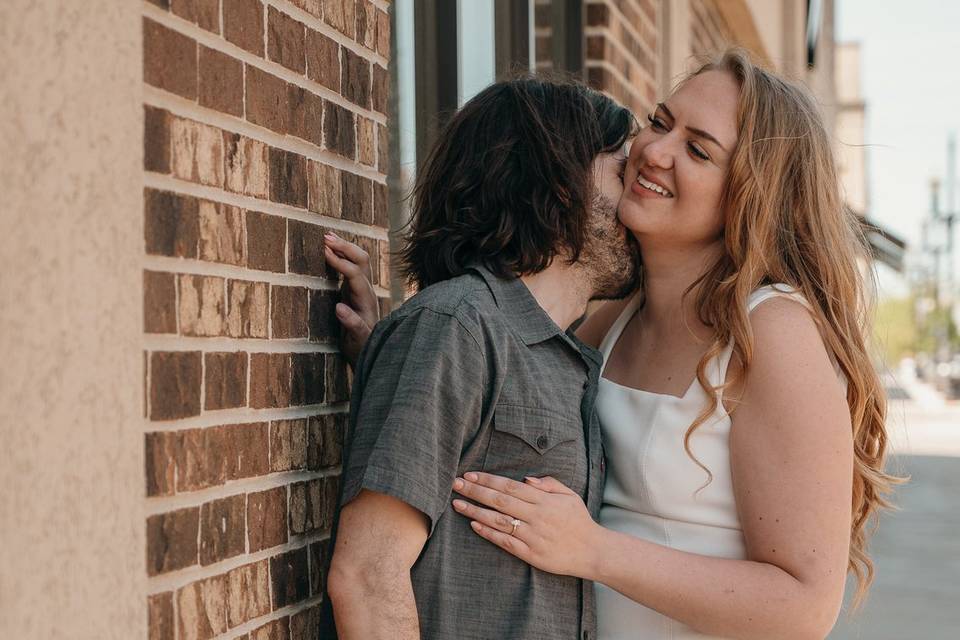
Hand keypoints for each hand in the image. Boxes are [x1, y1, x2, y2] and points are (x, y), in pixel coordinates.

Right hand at [324, 232, 378, 366]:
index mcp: (366, 301)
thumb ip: (353, 325)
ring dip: (344, 248)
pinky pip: (351, 268)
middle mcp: (366, 292)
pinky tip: (330, 251)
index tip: (324, 251)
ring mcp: (362, 290)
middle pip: (362, 260)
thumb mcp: (357, 341)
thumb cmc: (363, 348)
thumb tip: (339, 308)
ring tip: (327, 237)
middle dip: (345, 247)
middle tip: (325, 237)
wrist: (369, 352)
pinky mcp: (355, 292)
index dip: (340, 262)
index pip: (355, 274)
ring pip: (358, 261)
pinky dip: (340, 257)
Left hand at [451, 472, 600, 578]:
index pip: (510, 486)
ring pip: (499, 520)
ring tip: (457, 503)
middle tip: (456, 484)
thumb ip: (548, 483)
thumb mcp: (569, 495)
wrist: (593, 551)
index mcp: (544, 500)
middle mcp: (536, 516)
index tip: (470, 474)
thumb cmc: (579, 521)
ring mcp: (533, 535)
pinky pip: (505, 542)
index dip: (488, 479)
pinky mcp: (531, 553)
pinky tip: (474, 525)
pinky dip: (488, 533)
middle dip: (475, 491)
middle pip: (500, 500)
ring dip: (476, 511)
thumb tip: (525, 479)